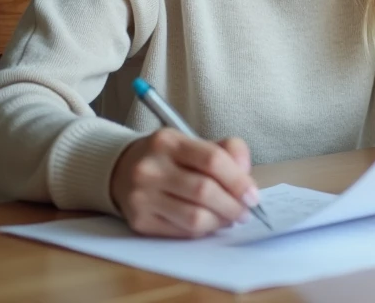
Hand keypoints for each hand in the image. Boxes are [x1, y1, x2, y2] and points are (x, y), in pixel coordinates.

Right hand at [110, 129, 259, 237]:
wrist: (122, 171)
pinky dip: (203, 230)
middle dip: (232, 205)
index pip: (212, 160)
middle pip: (204, 191)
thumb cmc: (169, 158)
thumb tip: (246, 174)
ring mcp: (142, 197)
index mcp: (169, 141)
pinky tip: (209, 223)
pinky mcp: (139, 221)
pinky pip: (182, 232)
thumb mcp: (194, 143)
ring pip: (194, 217)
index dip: (238, 180)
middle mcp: (151, 168)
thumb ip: (226, 151)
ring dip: (220, 221)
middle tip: (245, 212)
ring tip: (229, 218)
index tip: (253, 195)